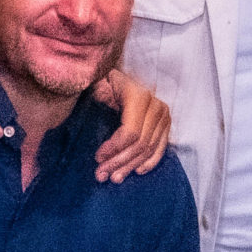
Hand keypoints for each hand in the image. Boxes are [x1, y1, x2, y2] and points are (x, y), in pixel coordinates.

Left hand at [92, 67, 173, 181]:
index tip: (97, 158)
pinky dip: (149, 162)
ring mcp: (163, 115)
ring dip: (131, 166)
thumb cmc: (102, 80)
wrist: (117, 74)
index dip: (114, 148)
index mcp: (138, 95)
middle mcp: (156, 105)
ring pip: (149, 149)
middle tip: (101, 175)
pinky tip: (136, 171)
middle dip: (120, 162)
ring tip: (114, 177)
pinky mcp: (165, 123)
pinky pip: (160, 148)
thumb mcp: (96, 84)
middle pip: (140, 144)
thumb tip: (85, 115)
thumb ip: (95, 99)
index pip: (131, 132)